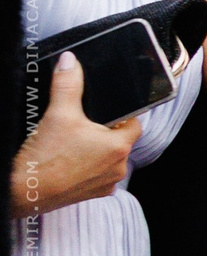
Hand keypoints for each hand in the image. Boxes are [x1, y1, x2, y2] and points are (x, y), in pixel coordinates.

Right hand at [9, 56, 139, 216]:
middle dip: (104, 132)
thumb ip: (68, 84)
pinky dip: (85, 167)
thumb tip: (70, 61)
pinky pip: (96, 175)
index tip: (105, 111)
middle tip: (82, 125)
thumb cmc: (45, 157)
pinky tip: (68, 161)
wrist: (23, 191)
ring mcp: (106, 183)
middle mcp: (118, 167)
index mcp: (120, 146)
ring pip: (107, 159)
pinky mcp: (91, 194)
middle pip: (119, 141)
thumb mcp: (58, 113)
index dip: (121, 114)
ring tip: (72, 143)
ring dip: (95, 150)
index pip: (134, 123)